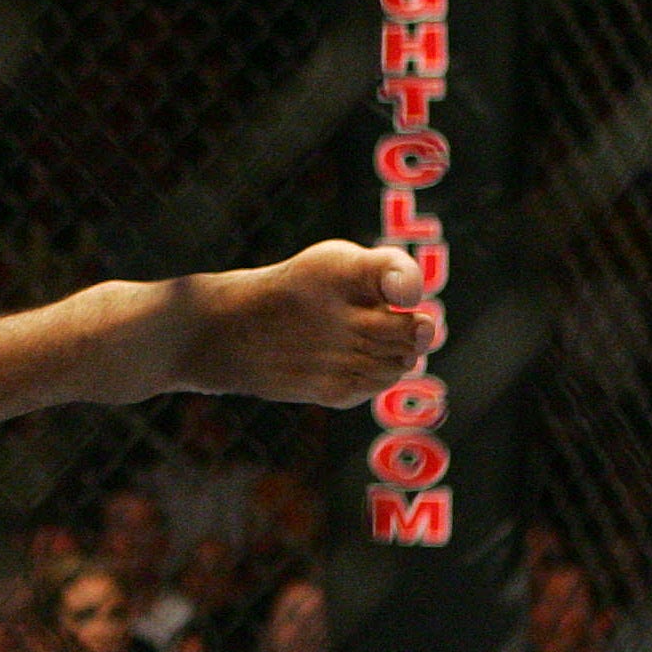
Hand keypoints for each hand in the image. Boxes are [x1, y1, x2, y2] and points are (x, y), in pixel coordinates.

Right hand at [171, 241, 436, 407]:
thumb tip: (422, 305)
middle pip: (414, 331)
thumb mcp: (332, 261)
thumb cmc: (296, 290)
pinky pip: (379, 384)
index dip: (406, 284)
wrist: (229, 332)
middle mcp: (339, 316)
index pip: (395, 274)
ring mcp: (336, 358)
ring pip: (403, 362)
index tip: (402, 294)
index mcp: (339, 271)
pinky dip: (377, 374)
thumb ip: (384, 272)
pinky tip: (354, 360)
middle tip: (406, 323)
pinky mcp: (331, 390)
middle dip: (416, 328)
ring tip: (372, 341)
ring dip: (400, 353)